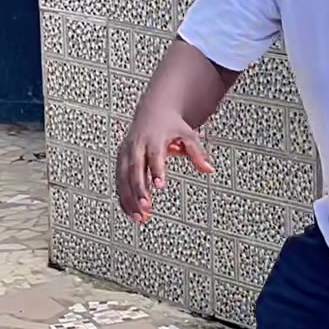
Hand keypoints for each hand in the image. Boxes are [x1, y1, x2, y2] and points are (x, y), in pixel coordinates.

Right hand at [116, 106, 212, 221]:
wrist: (153, 111)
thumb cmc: (170, 125)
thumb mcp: (188, 135)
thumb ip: (197, 153)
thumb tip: (209, 169)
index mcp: (153, 139)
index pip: (154, 156)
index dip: (156, 170)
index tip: (159, 185)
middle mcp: (136, 146)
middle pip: (134, 169)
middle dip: (139, 190)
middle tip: (145, 207)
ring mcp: (126, 153)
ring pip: (123, 178)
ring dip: (129, 198)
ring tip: (139, 218)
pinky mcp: (121, 160)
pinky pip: (120, 182)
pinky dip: (124, 198)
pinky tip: (131, 213)